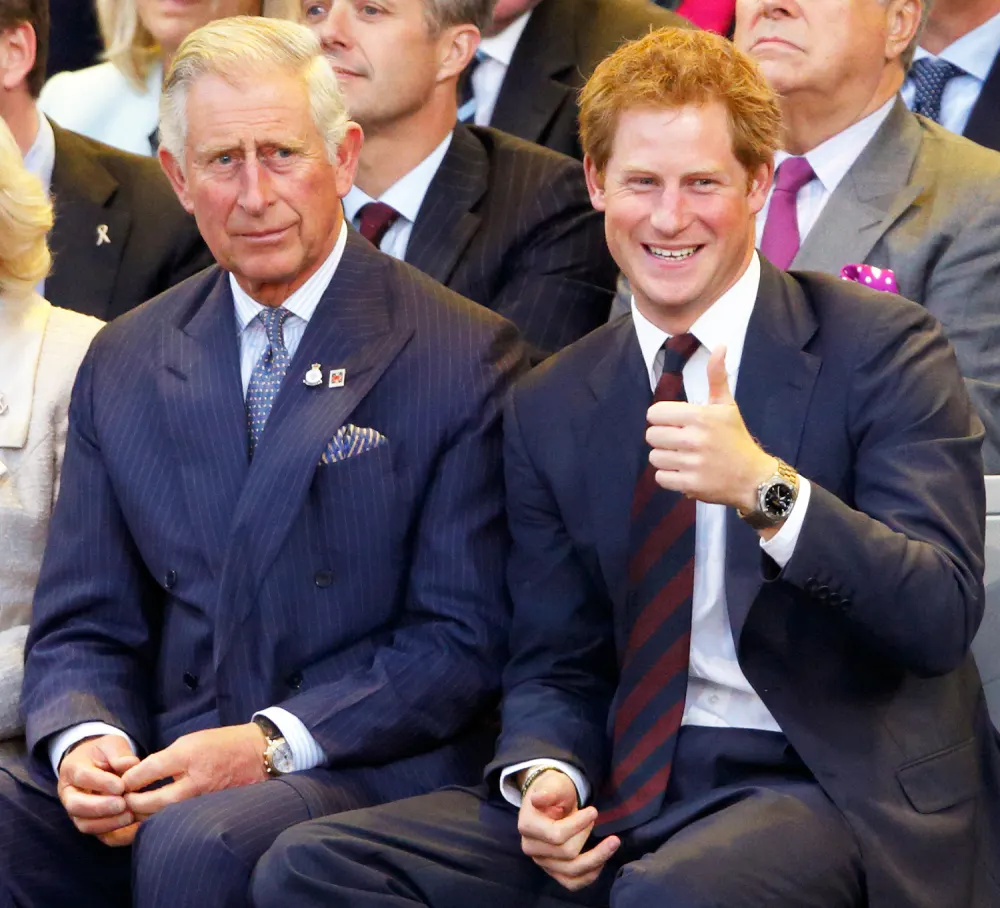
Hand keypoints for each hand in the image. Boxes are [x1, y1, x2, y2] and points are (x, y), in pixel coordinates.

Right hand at [58, 735, 140, 845]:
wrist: (98, 763)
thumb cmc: (106, 753)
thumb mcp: (111, 744)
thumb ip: (119, 753)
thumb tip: (131, 765)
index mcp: (72, 769)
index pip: (82, 778)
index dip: (100, 783)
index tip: (121, 786)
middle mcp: (69, 794)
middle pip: (76, 806)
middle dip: (100, 807)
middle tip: (122, 804)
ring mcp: (78, 812)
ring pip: (85, 825)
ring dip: (107, 823)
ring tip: (129, 816)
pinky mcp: (92, 824)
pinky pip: (99, 836)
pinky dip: (116, 836)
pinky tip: (133, 829)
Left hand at [121, 723, 267, 818]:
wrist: (257, 754)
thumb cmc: (222, 743)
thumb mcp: (191, 740)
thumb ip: (166, 758)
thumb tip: (140, 775)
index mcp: (189, 756)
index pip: (150, 770)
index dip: (130, 778)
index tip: (121, 781)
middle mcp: (195, 780)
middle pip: (153, 802)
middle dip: (133, 803)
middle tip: (123, 800)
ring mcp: (203, 798)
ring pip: (165, 815)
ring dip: (146, 814)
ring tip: (135, 810)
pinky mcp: (209, 809)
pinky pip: (179, 817)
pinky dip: (164, 818)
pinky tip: (155, 815)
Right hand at [517, 769, 619, 890]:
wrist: (550, 800)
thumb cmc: (553, 790)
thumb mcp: (554, 783)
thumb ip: (549, 791)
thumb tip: (538, 799)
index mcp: (527, 826)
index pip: (556, 835)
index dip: (578, 825)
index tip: (593, 811)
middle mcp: (531, 848)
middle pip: (567, 853)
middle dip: (586, 834)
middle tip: (593, 817)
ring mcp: (542, 862)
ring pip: (572, 872)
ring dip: (597, 858)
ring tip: (613, 842)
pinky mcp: (553, 870)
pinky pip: (572, 883)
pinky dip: (590, 875)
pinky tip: (603, 860)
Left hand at [646, 345, 775, 512]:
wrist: (754, 477)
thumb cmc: (736, 438)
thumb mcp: (727, 406)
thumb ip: (717, 377)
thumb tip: (720, 345)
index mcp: (701, 416)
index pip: (655, 414)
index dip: (661, 418)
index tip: (674, 423)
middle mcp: (696, 439)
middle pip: (651, 436)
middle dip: (661, 439)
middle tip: (678, 441)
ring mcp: (693, 464)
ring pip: (655, 457)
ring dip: (665, 458)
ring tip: (682, 457)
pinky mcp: (691, 485)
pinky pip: (661, 478)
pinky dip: (669, 477)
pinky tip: (684, 472)